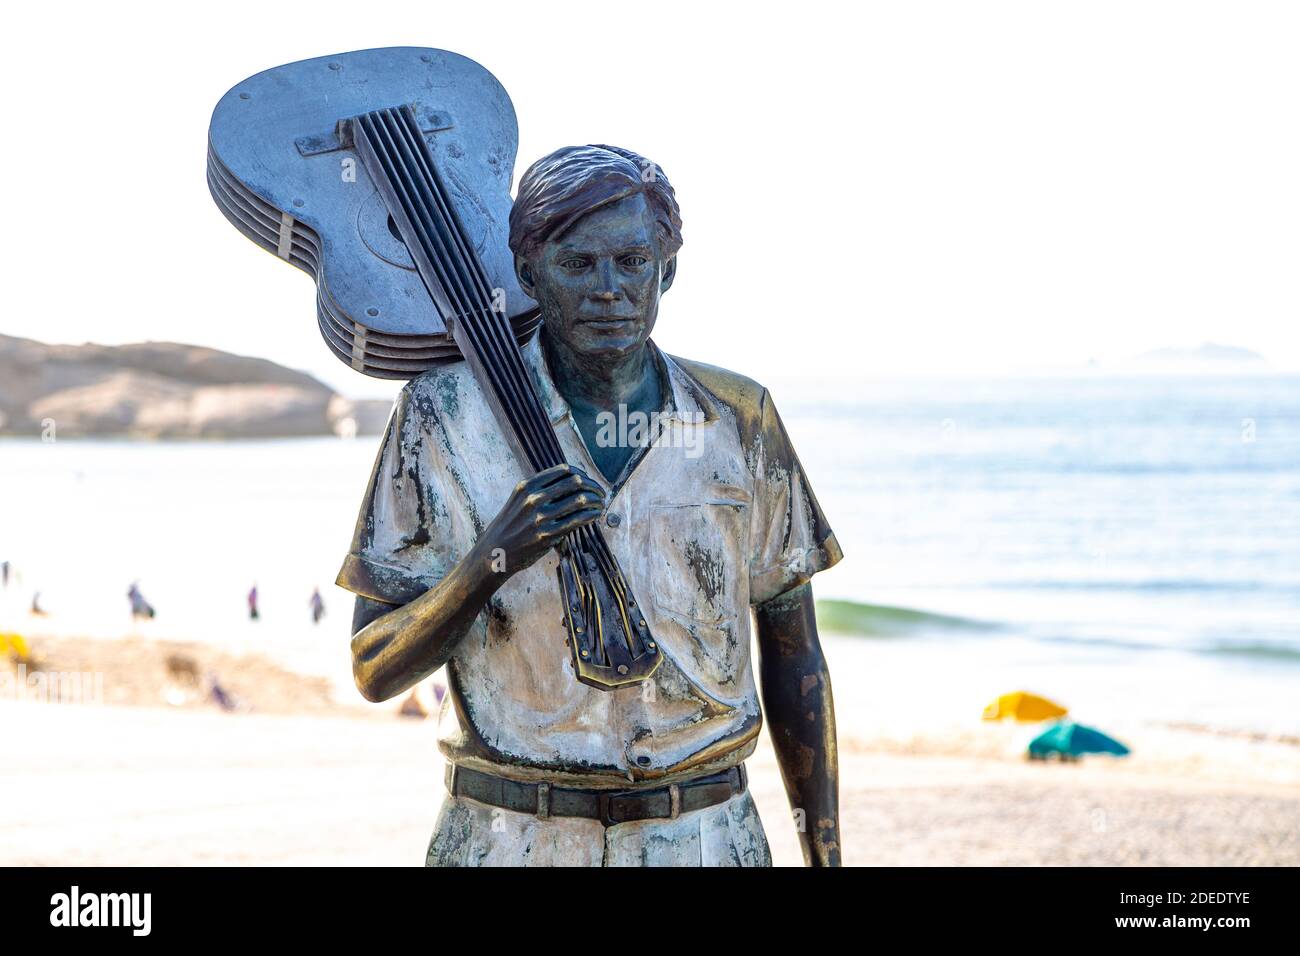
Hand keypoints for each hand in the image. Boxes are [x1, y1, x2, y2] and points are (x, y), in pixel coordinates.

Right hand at [478, 464, 605, 575]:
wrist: (494, 553)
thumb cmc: (510, 527)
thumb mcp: (519, 500)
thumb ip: (540, 490)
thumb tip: (572, 483)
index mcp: (527, 486)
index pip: (564, 470)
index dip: (582, 474)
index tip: (589, 481)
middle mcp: (533, 498)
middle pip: (575, 482)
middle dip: (593, 486)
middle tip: (600, 493)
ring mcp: (540, 517)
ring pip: (580, 500)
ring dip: (596, 501)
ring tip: (601, 504)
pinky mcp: (547, 535)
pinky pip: (578, 520)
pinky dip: (592, 515)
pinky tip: (596, 515)